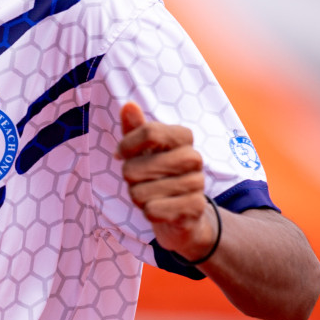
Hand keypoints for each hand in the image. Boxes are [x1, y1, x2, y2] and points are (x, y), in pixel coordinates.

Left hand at [117, 102, 215, 261]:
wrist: (181, 214)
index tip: (122, 155)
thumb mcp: (142, 151)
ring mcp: (197, 183)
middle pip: (135, 167)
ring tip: (153, 196)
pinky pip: (152, 210)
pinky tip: (161, 210)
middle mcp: (194, 157)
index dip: (127, 146)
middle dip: (130, 177)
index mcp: (183, 137)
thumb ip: (135, 129)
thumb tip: (128, 105)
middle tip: (142, 180)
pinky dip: (149, 213)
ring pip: (140, 192)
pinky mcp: (195, 207)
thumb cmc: (157, 176)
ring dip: (139, 197)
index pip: (150, 132)